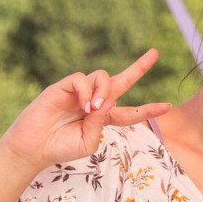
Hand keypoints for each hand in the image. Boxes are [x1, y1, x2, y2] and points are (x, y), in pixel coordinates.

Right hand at [0, 50, 173, 174]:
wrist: (33, 147)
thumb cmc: (61, 148)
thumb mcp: (88, 142)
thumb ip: (101, 123)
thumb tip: (108, 100)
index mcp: (104, 118)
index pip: (130, 111)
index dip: (148, 109)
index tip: (168, 106)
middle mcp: (95, 102)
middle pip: (121, 80)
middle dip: (139, 67)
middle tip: (155, 53)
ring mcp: (79, 92)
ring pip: (102, 77)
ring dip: (104, 91)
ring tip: (93, 109)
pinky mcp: (63, 86)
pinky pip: (82, 78)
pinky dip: (87, 90)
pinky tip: (84, 105)